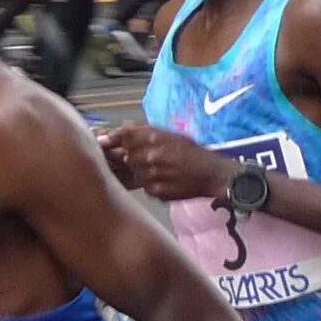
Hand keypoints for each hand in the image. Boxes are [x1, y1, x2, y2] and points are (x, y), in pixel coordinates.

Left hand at [95, 121, 232, 201]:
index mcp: (156, 137)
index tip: (106, 141)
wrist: (214, 174)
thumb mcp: (173, 135)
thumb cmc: (194, 153)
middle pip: (126, 156)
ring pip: (135, 173)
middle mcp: (151, 155)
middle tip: (151, 160)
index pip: (124, 135)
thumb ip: (147, 131)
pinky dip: (151, 185)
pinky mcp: (156, 191)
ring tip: (163, 171)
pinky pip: (145, 187)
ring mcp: (152, 174)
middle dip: (134, 158)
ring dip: (143, 173)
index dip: (114, 138)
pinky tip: (166, 181)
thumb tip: (122, 128)